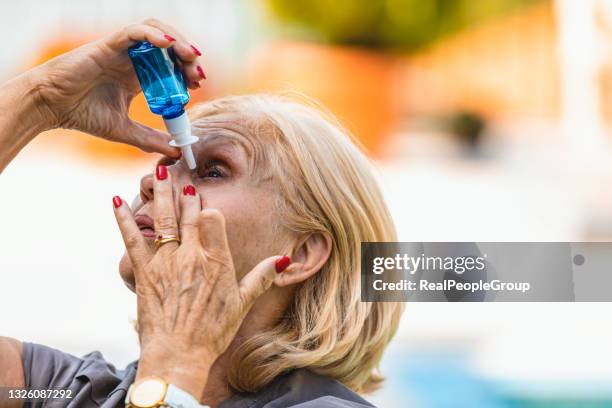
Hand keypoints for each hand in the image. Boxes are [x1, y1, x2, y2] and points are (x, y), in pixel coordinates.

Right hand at [32, 19, 204, 155]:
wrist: (52, 107)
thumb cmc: (83, 114)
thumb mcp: (125, 131)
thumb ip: (151, 140)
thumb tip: (178, 152)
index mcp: (139, 76)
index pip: (171, 66)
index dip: (187, 71)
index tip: (197, 85)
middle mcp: (133, 59)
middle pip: (169, 47)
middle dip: (187, 56)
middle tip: (197, 73)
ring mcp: (122, 50)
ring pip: (156, 32)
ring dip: (176, 41)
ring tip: (189, 56)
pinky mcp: (109, 44)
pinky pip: (135, 31)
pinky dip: (153, 34)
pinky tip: (167, 44)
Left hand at [112, 166, 289, 397]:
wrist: (179, 354)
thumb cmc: (213, 331)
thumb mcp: (242, 303)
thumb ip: (261, 276)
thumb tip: (281, 259)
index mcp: (216, 260)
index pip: (211, 218)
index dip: (205, 207)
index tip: (200, 198)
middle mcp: (191, 255)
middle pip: (186, 213)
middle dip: (182, 190)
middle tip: (176, 169)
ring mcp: (165, 262)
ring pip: (162, 218)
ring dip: (159, 193)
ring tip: (156, 173)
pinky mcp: (143, 271)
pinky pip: (132, 239)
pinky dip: (122, 219)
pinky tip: (116, 201)